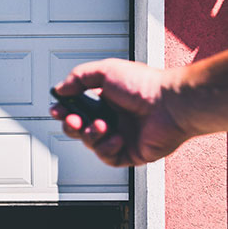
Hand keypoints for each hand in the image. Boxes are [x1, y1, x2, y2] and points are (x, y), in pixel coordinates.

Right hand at [50, 59, 193, 166]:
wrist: (170, 105)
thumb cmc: (145, 86)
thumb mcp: (105, 70)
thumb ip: (78, 77)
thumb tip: (60, 89)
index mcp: (107, 99)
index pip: (78, 107)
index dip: (64, 110)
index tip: (57, 109)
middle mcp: (114, 118)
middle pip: (80, 128)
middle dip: (72, 125)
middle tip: (74, 120)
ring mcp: (122, 136)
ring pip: (91, 143)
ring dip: (91, 135)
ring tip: (103, 126)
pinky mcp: (131, 153)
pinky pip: (108, 157)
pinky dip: (107, 148)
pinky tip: (118, 138)